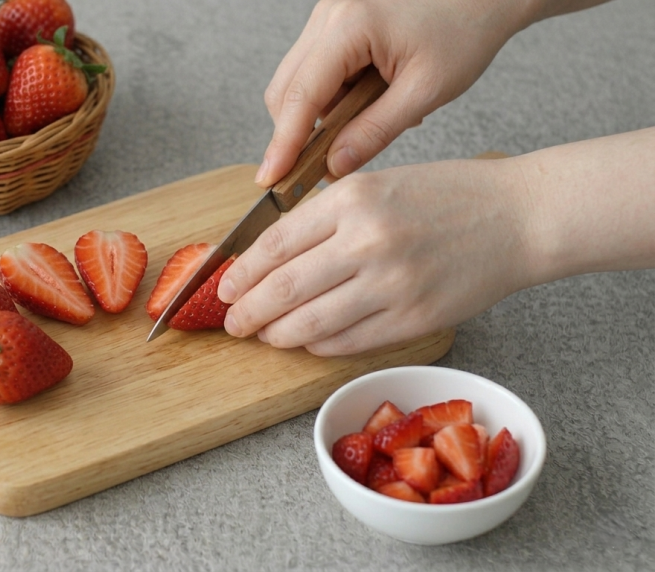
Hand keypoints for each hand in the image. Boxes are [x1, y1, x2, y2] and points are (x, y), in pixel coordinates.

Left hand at [219, 157, 533, 355]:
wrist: (518, 217)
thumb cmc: (447, 195)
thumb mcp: (378, 183)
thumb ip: (325, 217)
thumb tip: (270, 256)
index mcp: (352, 199)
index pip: (274, 244)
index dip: (240, 273)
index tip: (223, 288)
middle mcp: (368, 242)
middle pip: (284, 289)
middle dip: (248, 312)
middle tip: (232, 323)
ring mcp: (392, 285)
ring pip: (311, 323)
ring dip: (278, 335)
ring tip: (266, 336)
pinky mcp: (414, 319)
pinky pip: (348, 342)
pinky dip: (319, 345)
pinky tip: (308, 342)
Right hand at [257, 0, 534, 186]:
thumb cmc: (467, 27)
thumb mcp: (425, 89)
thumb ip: (374, 132)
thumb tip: (333, 166)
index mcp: (350, 25)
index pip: (300, 96)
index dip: (283, 144)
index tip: (271, 179)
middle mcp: (329, 12)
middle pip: (286, 88)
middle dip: (301, 129)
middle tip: (330, 161)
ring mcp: (329, 12)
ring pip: (299, 79)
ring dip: (324, 110)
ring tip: (378, 111)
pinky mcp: (337, 17)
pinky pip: (318, 66)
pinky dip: (336, 91)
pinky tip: (374, 93)